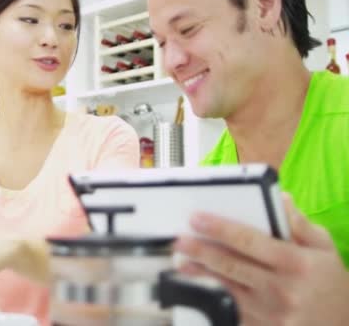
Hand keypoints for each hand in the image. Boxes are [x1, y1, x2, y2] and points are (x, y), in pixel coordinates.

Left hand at [174, 194, 348, 325]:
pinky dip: (214, 293)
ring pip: (226, 286)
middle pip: (231, 265)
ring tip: (182, 260)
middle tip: (180, 239)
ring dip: (200, 272)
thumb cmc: (331, 282)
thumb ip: (299, 223)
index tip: (198, 219)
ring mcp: (271, 311)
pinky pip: (232, 306)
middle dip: (201, 250)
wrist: (342, 324)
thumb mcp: (324, 247)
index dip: (219, 228)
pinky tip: (200, 282)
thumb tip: (280, 198)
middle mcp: (282, 288)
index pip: (248, 241)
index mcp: (296, 263)